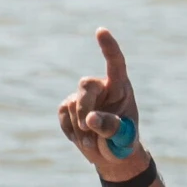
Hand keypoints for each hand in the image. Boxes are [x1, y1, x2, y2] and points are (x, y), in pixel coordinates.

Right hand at [57, 28, 144, 179]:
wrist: (110, 155)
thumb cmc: (123, 142)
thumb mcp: (123, 138)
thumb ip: (110, 127)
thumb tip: (90, 118)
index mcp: (120, 87)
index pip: (115, 62)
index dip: (108, 46)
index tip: (101, 31)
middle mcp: (101, 87)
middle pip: (86, 86)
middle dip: (84, 107)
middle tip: (88, 128)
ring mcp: (82, 96)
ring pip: (72, 103)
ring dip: (79, 127)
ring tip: (91, 142)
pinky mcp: (67, 107)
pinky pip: (63, 115)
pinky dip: (71, 130)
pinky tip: (82, 138)